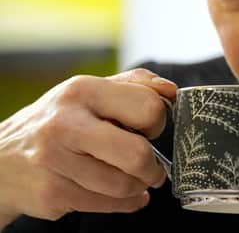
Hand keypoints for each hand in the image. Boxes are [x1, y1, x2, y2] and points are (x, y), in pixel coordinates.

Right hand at [0, 68, 177, 225]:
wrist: (1, 159)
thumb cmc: (57, 122)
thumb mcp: (90, 92)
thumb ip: (135, 84)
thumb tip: (171, 91)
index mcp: (83, 91)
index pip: (147, 107)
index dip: (158, 122)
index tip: (151, 129)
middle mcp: (66, 123)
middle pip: (137, 153)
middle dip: (154, 166)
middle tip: (154, 168)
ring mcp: (56, 160)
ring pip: (124, 184)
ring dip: (139, 186)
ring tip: (136, 180)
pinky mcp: (52, 193)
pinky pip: (107, 205)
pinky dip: (126, 203)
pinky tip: (125, 196)